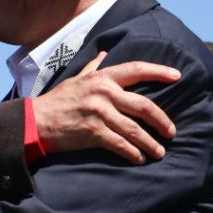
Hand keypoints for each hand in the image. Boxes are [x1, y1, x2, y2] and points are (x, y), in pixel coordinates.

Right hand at [32, 51, 179, 163]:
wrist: (36, 121)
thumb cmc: (57, 100)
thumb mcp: (76, 80)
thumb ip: (92, 67)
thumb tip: (104, 53)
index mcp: (101, 77)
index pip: (136, 70)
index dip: (159, 71)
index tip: (177, 76)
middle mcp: (103, 93)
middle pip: (143, 105)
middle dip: (161, 120)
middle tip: (171, 132)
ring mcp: (99, 113)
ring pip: (134, 129)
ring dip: (150, 143)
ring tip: (159, 151)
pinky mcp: (93, 132)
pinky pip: (120, 144)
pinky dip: (132, 153)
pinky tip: (139, 158)